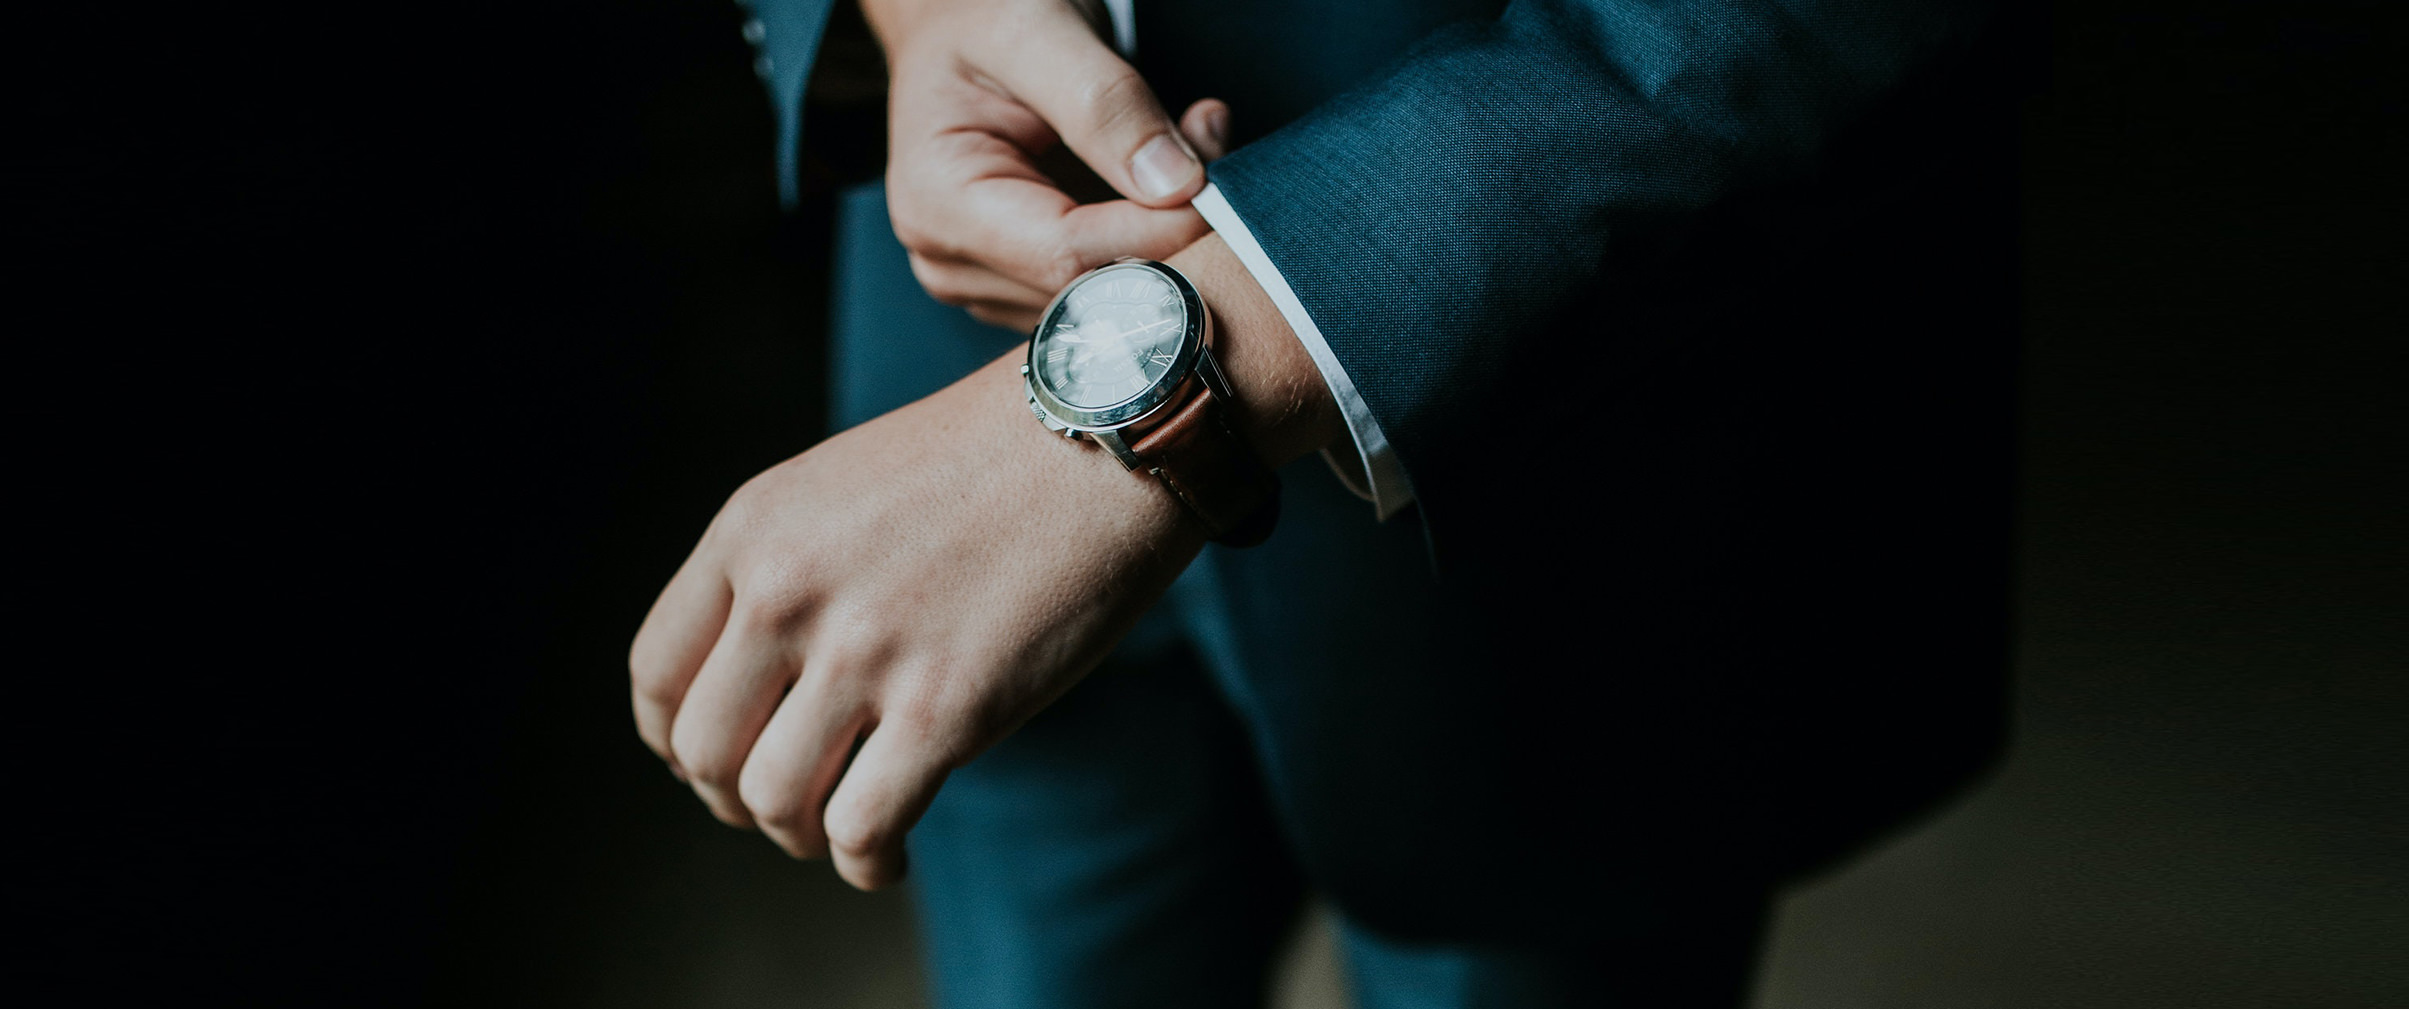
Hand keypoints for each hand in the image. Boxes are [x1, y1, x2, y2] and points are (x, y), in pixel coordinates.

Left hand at [630, 234, 1338, 889]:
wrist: (1108, 434)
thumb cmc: (991, 461)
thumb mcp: (844, 484)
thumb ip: (784, 566)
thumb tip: (757, 683)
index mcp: (753, 530)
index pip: (656, 674)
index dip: (676, 740)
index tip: (719, 760)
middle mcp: (789, 590)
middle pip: (704, 753)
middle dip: (737, 800)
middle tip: (791, 804)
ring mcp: (865, 651)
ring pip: (774, 802)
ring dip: (802, 836)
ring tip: (846, 828)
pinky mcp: (947, 707)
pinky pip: (862, 829)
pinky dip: (867, 864)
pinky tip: (891, 858)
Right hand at [866, 0, 1232, 330]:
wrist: (958, 26)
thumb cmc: (984, 19)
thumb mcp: (1038, 32)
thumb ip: (1105, 106)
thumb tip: (1176, 186)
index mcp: (938, 204)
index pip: (1066, 257)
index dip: (1156, 233)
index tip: (1216, 184)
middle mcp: (953, 260)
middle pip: (1092, 288)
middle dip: (1168, 230)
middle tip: (1208, 140)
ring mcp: (989, 280)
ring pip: (1112, 295)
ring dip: (1168, 232)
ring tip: (1183, 140)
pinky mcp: (1027, 279)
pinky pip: (1110, 284)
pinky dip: (1154, 237)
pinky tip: (1159, 175)